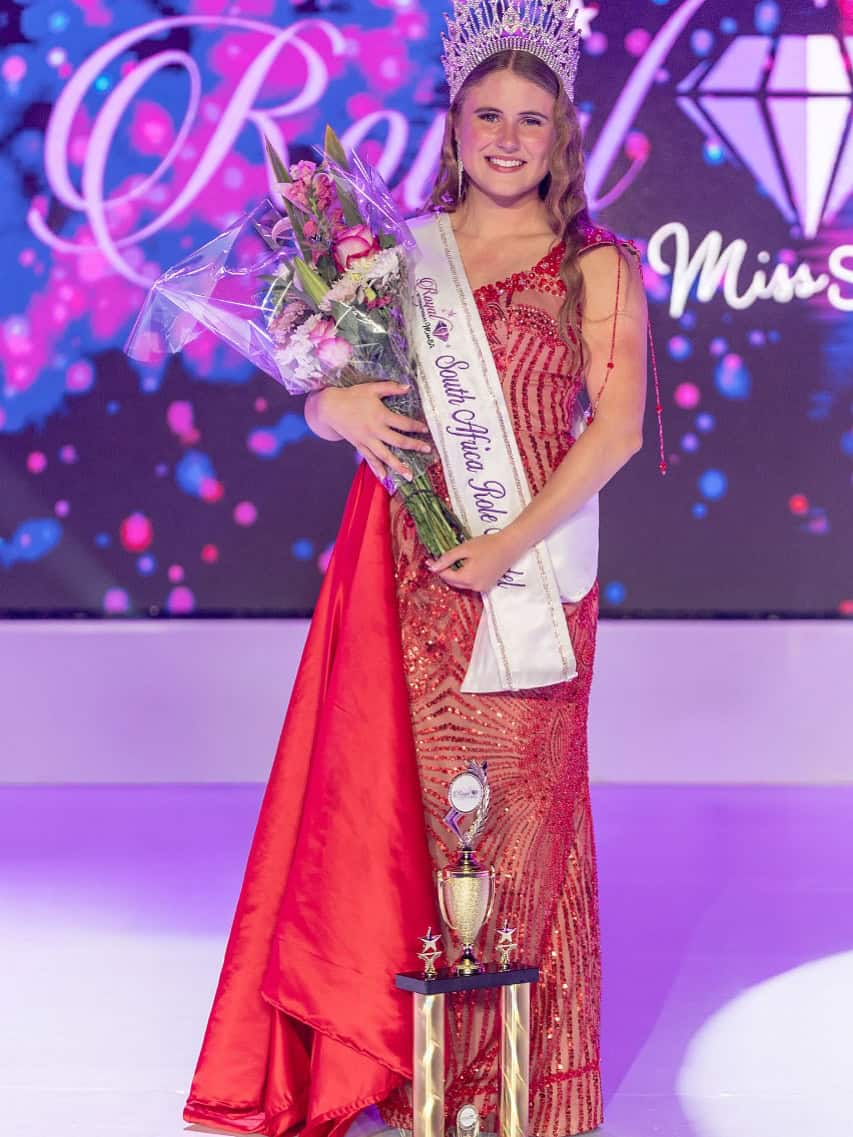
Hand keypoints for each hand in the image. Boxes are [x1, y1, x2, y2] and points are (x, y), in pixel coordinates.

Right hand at [311, 382, 431, 481]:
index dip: (416, 427)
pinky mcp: (359, 446)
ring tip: (409, 475)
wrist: (330, 407)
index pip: (403, 423)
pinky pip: (370, 459)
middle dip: (414, 446)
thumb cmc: (352, 396)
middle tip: (427, 451)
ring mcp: (367, 440)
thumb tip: (408, 387)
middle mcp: (375, 430)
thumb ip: (390, 387)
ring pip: (385, 455)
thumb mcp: (372, 388)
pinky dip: (377, 469)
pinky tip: (385, 478)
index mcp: (380, 415)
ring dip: (398, 466)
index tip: (426, 430)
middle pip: (398, 441)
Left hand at [426, 531, 522, 592]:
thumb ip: (447, 558)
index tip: (429, 560)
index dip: (437, 568)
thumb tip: (432, 567)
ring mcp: (482, 588)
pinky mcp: (488, 586)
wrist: (510, 546)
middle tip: (439, 560)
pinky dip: (465, 576)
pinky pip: (471, 583)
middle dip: (445, 572)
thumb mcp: (464, 549)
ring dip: (455, 575)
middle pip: (453, 582)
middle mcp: (475, 587)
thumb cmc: (487, 545)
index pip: (446, 576)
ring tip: (453, 561)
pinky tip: (466, 565)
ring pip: (462, 584)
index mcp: (467, 578)